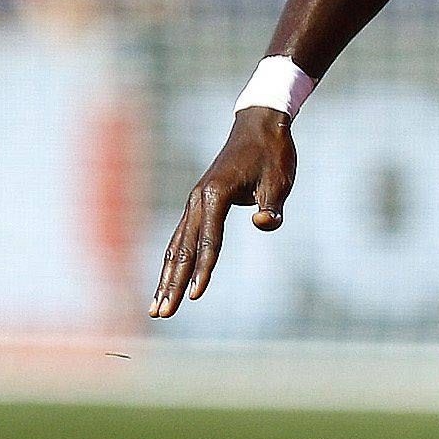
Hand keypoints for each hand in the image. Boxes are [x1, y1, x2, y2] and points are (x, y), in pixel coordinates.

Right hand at [150, 107, 294, 317]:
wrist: (260, 125)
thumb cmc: (273, 153)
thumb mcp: (280, 179)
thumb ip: (272, 204)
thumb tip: (264, 222)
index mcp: (216, 194)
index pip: (209, 240)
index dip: (204, 270)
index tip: (196, 297)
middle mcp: (198, 199)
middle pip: (183, 248)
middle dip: (172, 283)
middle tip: (162, 313)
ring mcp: (195, 201)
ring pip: (177, 246)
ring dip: (166, 277)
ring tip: (158, 307)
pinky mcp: (198, 204)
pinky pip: (182, 238)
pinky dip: (174, 261)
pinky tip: (168, 280)